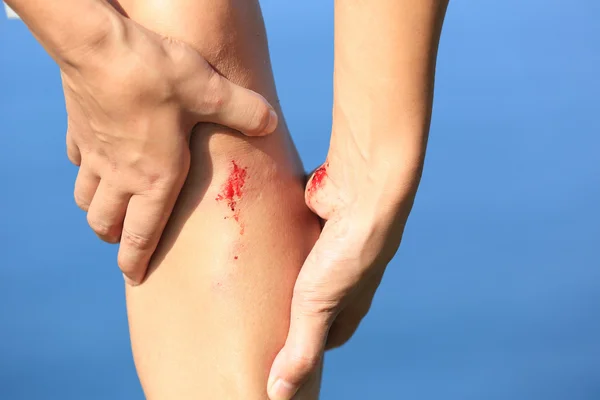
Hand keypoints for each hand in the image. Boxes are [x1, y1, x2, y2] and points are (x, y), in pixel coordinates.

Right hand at [62, 14, 277, 284]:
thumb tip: (271, 122)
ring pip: (86, 198)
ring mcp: (95, 154)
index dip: (135, 261)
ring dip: (98, 210)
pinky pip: (79, 161)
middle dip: (115, 238)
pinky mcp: (79, 130)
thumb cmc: (156, 74)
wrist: (98, 44)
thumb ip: (245, 111)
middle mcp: (119, 175)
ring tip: (111, 210)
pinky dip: (87, 170)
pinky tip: (98, 162)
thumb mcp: (211, 92)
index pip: (140, 235)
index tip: (133, 277)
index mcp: (154, 179)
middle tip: (126, 241)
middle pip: (105, 222)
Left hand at [267, 140, 421, 399]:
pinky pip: (293, 230)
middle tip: (260, 315)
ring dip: (284, 269)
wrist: (364, 189)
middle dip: (291, 308)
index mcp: (351, 301)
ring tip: (252, 279)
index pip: (327, 335)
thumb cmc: (349, 253)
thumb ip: (299, 351)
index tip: (281, 352)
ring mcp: (331, 242)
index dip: (307, 346)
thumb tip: (278, 396)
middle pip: (315, 298)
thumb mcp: (318, 308)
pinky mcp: (317, 214)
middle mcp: (344, 272)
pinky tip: (256, 239)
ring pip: (303, 263)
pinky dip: (278, 235)